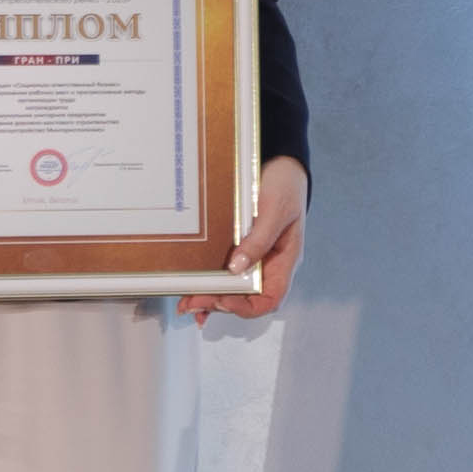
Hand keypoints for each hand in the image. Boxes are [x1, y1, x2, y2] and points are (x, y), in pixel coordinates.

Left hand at [185, 157, 308, 318]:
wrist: (280, 164)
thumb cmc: (286, 186)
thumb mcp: (275, 210)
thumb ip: (259, 240)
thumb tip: (237, 267)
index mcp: (284, 260)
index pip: (270, 298)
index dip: (247, 306)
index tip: (224, 300)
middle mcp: (268, 264)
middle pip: (245, 298)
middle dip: (218, 303)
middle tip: (193, 301)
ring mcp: (252, 258)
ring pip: (232, 289)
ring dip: (209, 298)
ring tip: (187, 302)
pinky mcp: (238, 248)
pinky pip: (223, 272)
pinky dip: (208, 284)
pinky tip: (193, 292)